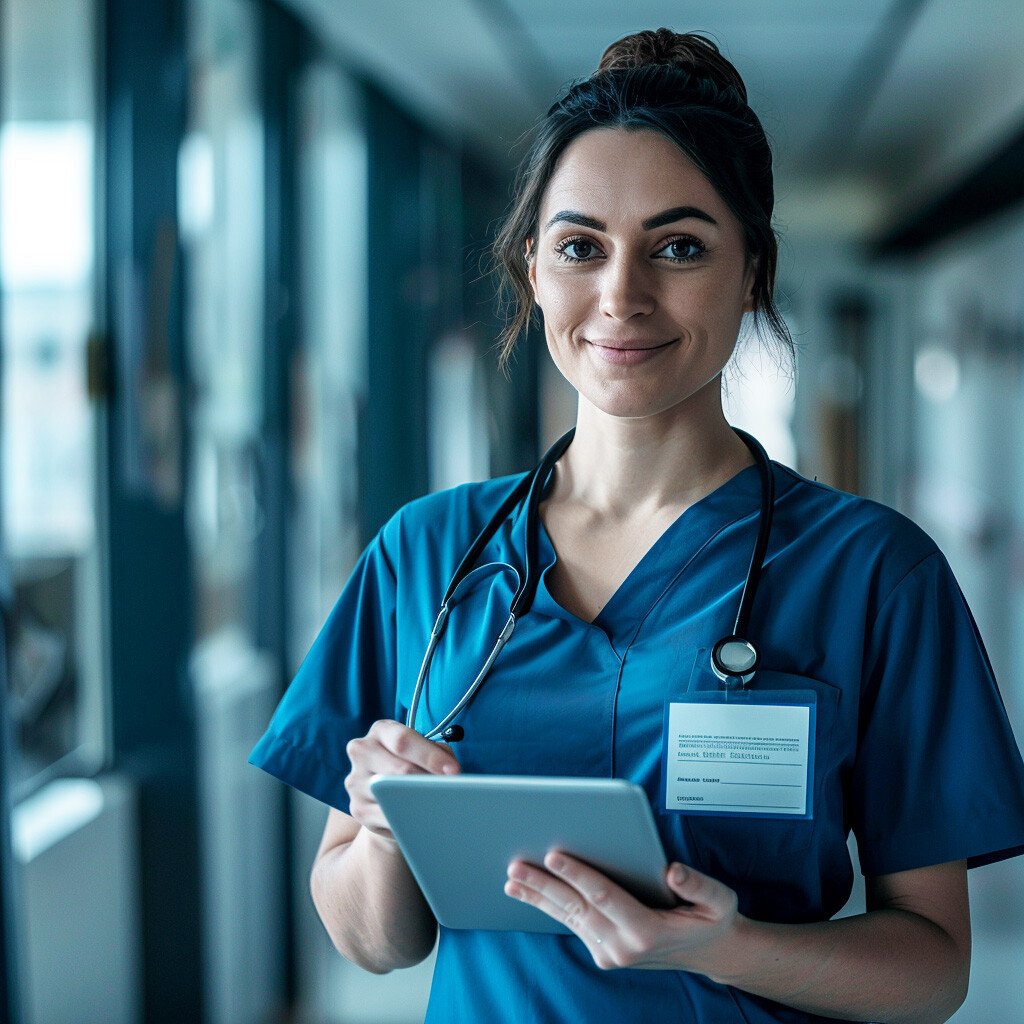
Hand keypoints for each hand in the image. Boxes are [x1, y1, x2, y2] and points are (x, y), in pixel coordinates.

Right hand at [344, 719, 459, 842]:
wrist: (386, 794)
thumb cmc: (413, 767)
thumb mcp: (423, 751)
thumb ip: (436, 754)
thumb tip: (449, 774)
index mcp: (381, 731)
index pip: (404, 740)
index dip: (430, 756)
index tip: (454, 771)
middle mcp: (363, 750)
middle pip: (398, 768)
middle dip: (429, 781)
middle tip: (451, 791)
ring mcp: (356, 780)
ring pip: (390, 794)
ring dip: (418, 801)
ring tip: (440, 805)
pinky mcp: (358, 808)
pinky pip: (385, 817)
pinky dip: (406, 819)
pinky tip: (422, 819)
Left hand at [505, 851, 741, 973]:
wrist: (709, 955)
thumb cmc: (712, 919)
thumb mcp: (719, 900)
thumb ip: (697, 884)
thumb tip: (672, 870)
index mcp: (648, 931)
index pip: (604, 896)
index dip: (578, 874)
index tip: (554, 855)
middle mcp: (624, 946)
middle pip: (576, 908)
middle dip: (544, 885)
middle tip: (516, 866)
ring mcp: (611, 954)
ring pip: (568, 918)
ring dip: (538, 897)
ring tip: (512, 878)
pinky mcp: (604, 953)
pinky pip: (572, 924)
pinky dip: (548, 907)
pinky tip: (528, 892)